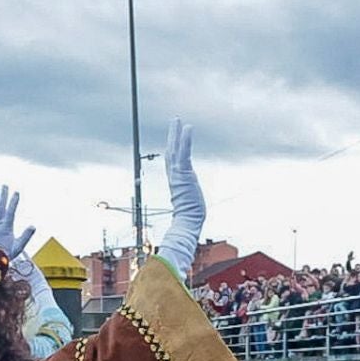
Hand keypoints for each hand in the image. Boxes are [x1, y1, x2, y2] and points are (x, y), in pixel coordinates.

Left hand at [0, 185, 35, 260]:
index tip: (16, 193)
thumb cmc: (6, 253)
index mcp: (6, 228)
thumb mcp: (19, 246)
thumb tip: (33, 226)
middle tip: (4, 185)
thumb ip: (26, 236)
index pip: (10, 212)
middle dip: (3, 196)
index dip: (13, 202)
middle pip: (0, 207)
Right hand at [158, 117, 205, 273]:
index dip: (172, 153)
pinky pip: (184, 151)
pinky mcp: (183, 172)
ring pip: (176, 149)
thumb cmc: (188, 225)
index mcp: (177, 186)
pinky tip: (187, 127)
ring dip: (176, 133)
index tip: (171, 144)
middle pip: (172, 153)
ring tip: (178, 120)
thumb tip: (181, 241)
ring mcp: (178, 174)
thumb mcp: (188, 218)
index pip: (173, 166)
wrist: (188, 224)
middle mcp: (175, 177)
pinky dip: (185, 139)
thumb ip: (183, 224)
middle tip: (174, 123)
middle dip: (172, 138)